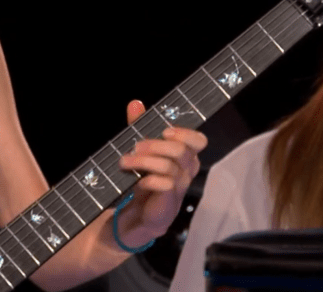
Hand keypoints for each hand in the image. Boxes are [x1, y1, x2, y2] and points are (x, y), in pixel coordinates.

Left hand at [114, 99, 206, 244]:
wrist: (132, 219)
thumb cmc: (140, 181)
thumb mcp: (138, 152)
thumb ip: (138, 128)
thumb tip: (136, 103)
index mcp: (183, 158)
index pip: (198, 141)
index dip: (185, 133)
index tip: (164, 131)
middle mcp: (185, 173)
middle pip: (181, 151)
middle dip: (155, 145)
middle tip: (134, 148)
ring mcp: (179, 190)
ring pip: (171, 167)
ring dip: (144, 161)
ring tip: (124, 162)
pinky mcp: (169, 206)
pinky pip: (167, 186)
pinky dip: (150, 180)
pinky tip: (137, 181)